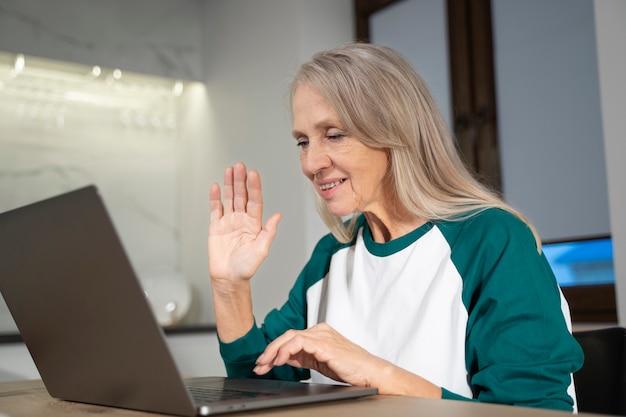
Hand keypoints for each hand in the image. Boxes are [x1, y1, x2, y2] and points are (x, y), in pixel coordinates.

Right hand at [209, 162, 281, 284]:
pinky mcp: (216, 226)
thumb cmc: (246, 267)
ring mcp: (229, 221)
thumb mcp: (261, 250)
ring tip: (229, 170)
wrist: (228, 278)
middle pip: (242, 196)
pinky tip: (216, 187)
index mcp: (254, 224)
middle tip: (240, 166)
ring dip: (230, 184)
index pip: (255, 201)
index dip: (254, 187)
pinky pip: (216, 209)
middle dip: (241, 180)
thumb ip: (268, 232)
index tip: (253, 174)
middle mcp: (242, 219)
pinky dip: (215, 198)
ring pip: (229, 198)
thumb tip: (278, 216)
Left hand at [253, 323, 441, 397]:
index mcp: (319, 334)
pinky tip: (279, 361)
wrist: (369, 372)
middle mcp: (319, 331)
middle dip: (269, 351)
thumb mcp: (319, 362)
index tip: (263, 364)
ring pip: (289, 337)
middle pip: (287, 335)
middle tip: (258, 365)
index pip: (290, 338)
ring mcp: (321, 335)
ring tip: (265, 364)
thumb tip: (283, 359)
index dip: (273, 351)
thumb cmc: (350, 369)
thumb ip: (302, 357)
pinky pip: (298, 342)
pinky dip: (285, 350)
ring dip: (273, 351)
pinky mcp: (324, 343)